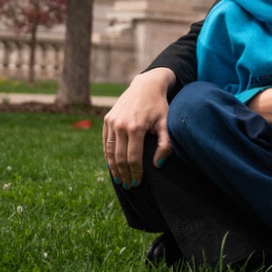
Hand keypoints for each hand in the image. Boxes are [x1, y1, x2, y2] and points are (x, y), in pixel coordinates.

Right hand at [102, 68, 175, 187]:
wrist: (146, 86)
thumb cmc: (160, 106)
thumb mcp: (166, 122)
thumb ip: (165, 144)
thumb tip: (158, 165)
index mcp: (136, 127)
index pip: (133, 157)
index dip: (135, 172)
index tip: (138, 183)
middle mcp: (120, 125)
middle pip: (120, 157)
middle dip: (124, 174)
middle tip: (128, 186)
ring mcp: (111, 122)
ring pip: (110, 152)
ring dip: (114, 168)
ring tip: (120, 179)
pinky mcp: (107, 120)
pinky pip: (106, 143)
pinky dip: (108, 156)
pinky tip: (112, 165)